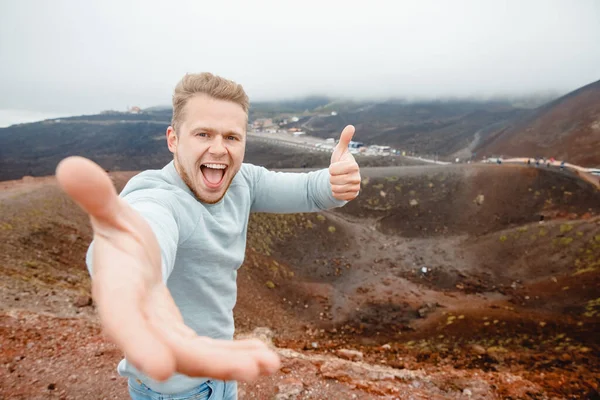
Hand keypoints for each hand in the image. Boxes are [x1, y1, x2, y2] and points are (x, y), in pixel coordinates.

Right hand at [55, 157, 279, 381]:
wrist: (130, 255)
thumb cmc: (121, 234)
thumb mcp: (113, 212)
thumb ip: (97, 195)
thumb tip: (70, 164)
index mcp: (117, 289)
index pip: (121, 320)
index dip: (137, 343)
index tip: (162, 368)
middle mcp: (138, 320)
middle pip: (170, 348)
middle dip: (210, 361)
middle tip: (252, 368)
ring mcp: (160, 331)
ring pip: (195, 356)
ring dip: (232, 362)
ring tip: (271, 364)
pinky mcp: (178, 334)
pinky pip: (206, 350)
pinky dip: (234, 354)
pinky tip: (265, 358)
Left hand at [329, 125, 360, 200]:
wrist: (341, 178)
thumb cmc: (340, 162)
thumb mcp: (339, 151)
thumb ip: (344, 139)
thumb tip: (351, 126)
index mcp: (354, 166)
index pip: (333, 170)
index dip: (331, 169)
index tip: (335, 167)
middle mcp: (357, 177)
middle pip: (334, 180)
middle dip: (331, 178)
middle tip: (336, 175)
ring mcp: (356, 188)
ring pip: (335, 189)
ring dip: (332, 185)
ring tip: (337, 181)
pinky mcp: (353, 196)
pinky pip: (337, 196)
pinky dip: (334, 193)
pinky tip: (339, 188)